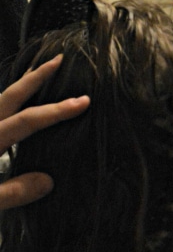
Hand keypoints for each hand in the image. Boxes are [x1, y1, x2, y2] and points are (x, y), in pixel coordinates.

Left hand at [0, 54, 89, 209]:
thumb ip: (13, 192)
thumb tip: (49, 180)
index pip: (28, 121)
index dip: (58, 111)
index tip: (84, 101)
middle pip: (10, 96)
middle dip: (36, 77)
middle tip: (58, 59)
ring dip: (16, 88)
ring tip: (34, 75)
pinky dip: (2, 107)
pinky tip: (8, 110)